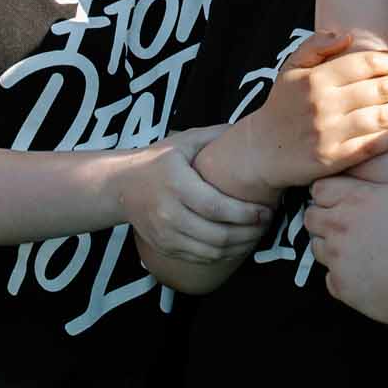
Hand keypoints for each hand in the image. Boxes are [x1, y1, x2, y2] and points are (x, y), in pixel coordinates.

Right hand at [117, 131, 273, 264]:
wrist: (121, 186)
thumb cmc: (157, 160)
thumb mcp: (183, 142)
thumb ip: (215, 136)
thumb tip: (250, 129)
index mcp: (177, 185)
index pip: (216, 208)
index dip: (244, 214)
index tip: (265, 211)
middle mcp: (169, 213)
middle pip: (216, 235)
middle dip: (248, 233)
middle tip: (266, 223)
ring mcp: (165, 235)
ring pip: (210, 252)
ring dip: (239, 247)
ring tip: (256, 234)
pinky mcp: (164, 248)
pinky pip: (199, 258)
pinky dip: (222, 255)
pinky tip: (236, 243)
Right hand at [244, 30, 387, 187]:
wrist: (260, 150)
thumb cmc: (283, 105)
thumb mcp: (290, 68)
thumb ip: (315, 46)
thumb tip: (346, 35)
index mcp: (315, 79)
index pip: (365, 63)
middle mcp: (322, 104)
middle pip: (378, 89)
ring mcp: (328, 133)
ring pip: (380, 118)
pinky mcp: (332, 159)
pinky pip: (371, 146)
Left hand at [305, 132, 387, 325]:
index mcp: (353, 198)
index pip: (319, 187)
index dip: (331, 191)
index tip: (348, 196)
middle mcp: (336, 226)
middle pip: (310, 216)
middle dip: (324, 216)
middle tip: (349, 221)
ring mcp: (336, 259)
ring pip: (316, 247)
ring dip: (330, 245)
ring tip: (356, 247)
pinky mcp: (342, 287)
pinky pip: (329, 279)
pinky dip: (342, 276)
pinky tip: (363, 272)